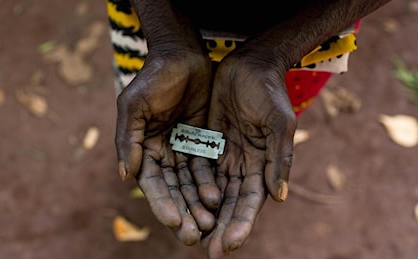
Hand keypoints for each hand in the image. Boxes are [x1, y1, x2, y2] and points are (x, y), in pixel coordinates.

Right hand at [115, 49, 221, 244]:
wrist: (182, 56)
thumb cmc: (154, 78)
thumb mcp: (134, 105)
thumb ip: (128, 139)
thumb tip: (125, 176)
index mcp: (143, 149)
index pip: (152, 184)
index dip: (162, 204)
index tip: (173, 222)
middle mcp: (163, 154)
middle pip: (173, 190)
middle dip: (182, 213)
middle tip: (194, 236)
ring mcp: (184, 149)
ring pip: (191, 184)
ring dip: (197, 205)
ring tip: (209, 225)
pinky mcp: (203, 143)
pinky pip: (208, 168)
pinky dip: (211, 185)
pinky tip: (218, 200)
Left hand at [203, 54, 296, 256]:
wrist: (250, 66)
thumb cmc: (269, 93)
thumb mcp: (279, 123)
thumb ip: (280, 159)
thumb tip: (279, 197)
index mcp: (262, 165)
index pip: (250, 202)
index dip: (240, 224)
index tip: (227, 245)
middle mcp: (242, 165)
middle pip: (229, 203)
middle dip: (220, 227)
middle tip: (207, 251)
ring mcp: (224, 156)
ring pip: (211, 191)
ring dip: (202, 213)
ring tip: (190, 235)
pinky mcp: (207, 143)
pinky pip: (196, 170)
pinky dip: (190, 188)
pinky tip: (180, 205)